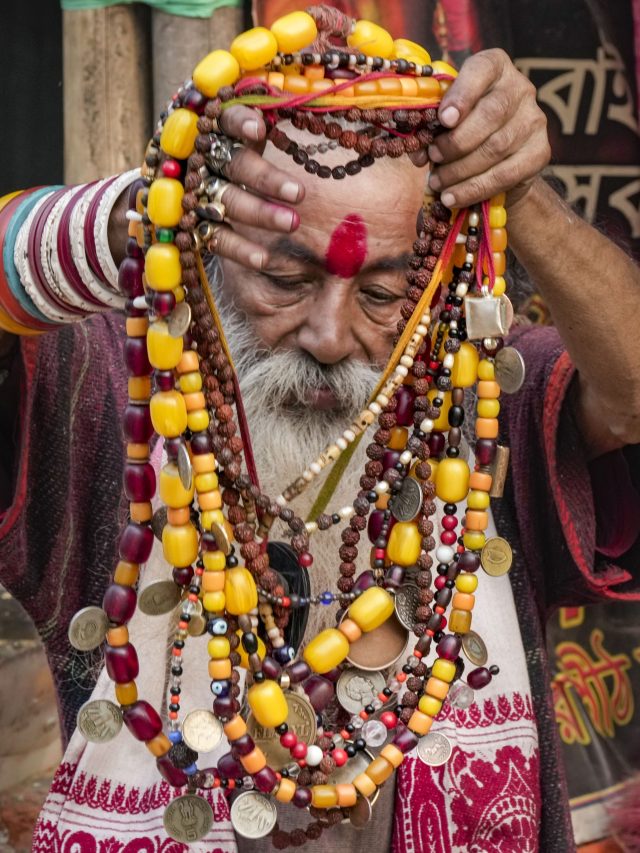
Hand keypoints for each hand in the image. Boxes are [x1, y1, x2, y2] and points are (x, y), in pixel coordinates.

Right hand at [203, 106, 303, 269]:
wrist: (172, 183)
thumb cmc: (229, 147)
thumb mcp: (244, 126)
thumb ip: (267, 111)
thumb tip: (307, 94)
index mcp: (213, 127)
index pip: (223, 118)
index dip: (238, 121)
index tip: (259, 129)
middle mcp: (200, 157)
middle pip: (231, 164)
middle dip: (265, 179)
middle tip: (299, 193)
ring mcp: (193, 192)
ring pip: (225, 201)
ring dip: (260, 213)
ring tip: (293, 222)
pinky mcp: (193, 225)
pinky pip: (216, 238)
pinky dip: (241, 250)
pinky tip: (265, 259)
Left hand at [427, 49, 550, 207]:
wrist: (499, 163)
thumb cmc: (464, 132)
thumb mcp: (445, 122)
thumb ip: (432, 128)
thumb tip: (418, 150)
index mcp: (494, 68)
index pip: (482, 70)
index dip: (461, 95)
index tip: (444, 119)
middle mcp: (520, 89)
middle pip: (490, 114)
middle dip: (456, 142)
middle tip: (433, 157)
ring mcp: (535, 120)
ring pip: (496, 147)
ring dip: (460, 170)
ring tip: (438, 183)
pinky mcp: (540, 153)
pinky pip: (505, 174)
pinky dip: (474, 189)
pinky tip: (453, 197)